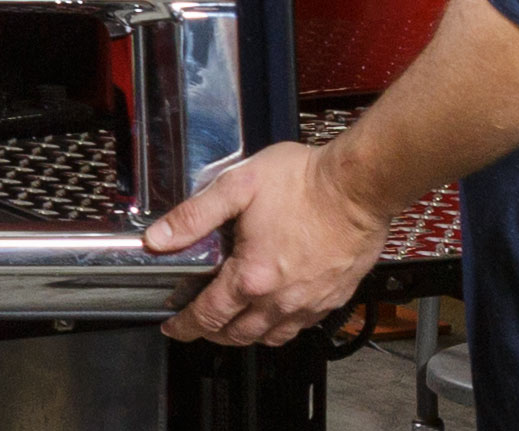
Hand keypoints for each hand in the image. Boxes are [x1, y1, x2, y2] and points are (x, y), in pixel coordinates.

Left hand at [145, 138, 390, 346]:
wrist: (360, 186)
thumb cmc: (305, 182)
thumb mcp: (237, 187)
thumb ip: (193, 216)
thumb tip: (158, 238)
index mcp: (252, 276)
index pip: (208, 315)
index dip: (184, 325)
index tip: (173, 327)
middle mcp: (281, 299)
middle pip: (238, 334)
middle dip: (211, 333)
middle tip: (197, 325)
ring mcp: (310, 302)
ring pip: (270, 337)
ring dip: (245, 336)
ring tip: (232, 324)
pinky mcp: (333, 298)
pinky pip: (301, 327)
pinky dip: (281, 328)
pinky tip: (275, 312)